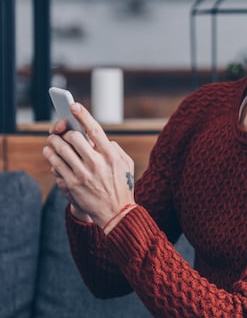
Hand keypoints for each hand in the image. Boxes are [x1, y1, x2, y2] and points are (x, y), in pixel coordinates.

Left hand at [43, 102, 135, 230]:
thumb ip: (114, 148)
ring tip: (53, 141)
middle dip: (65, 132)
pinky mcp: (72, 184)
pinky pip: (55, 164)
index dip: (82, 115)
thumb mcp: (126, 164)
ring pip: (60, 149)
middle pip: (73, 137)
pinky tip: (50, 153)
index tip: (73, 105)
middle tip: (61, 131)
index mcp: (111, 155)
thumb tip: (99, 138)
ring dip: (54, 142)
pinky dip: (50, 156)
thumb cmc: (122, 185)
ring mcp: (83, 174)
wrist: (116, 212)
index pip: (94, 130)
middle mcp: (96, 162)